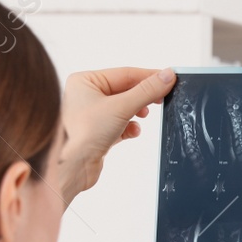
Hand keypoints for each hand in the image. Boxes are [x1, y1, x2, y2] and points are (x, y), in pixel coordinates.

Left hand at [52, 67, 176, 204]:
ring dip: (136, 112)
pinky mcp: (97, 133)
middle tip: (161, 99)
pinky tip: (133, 131)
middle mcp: (85, 95)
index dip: (149, 76)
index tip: (169, 77)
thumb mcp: (121, 107)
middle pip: (125, 90)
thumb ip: (147, 90)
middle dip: (142, 96)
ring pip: (123, 107)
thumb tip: (168, 75)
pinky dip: (129, 127)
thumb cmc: (84, 133)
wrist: (72, 167)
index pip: (125, 73)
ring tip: (144, 115)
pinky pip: (119, 124)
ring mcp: (91, 115)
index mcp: (85, 81)